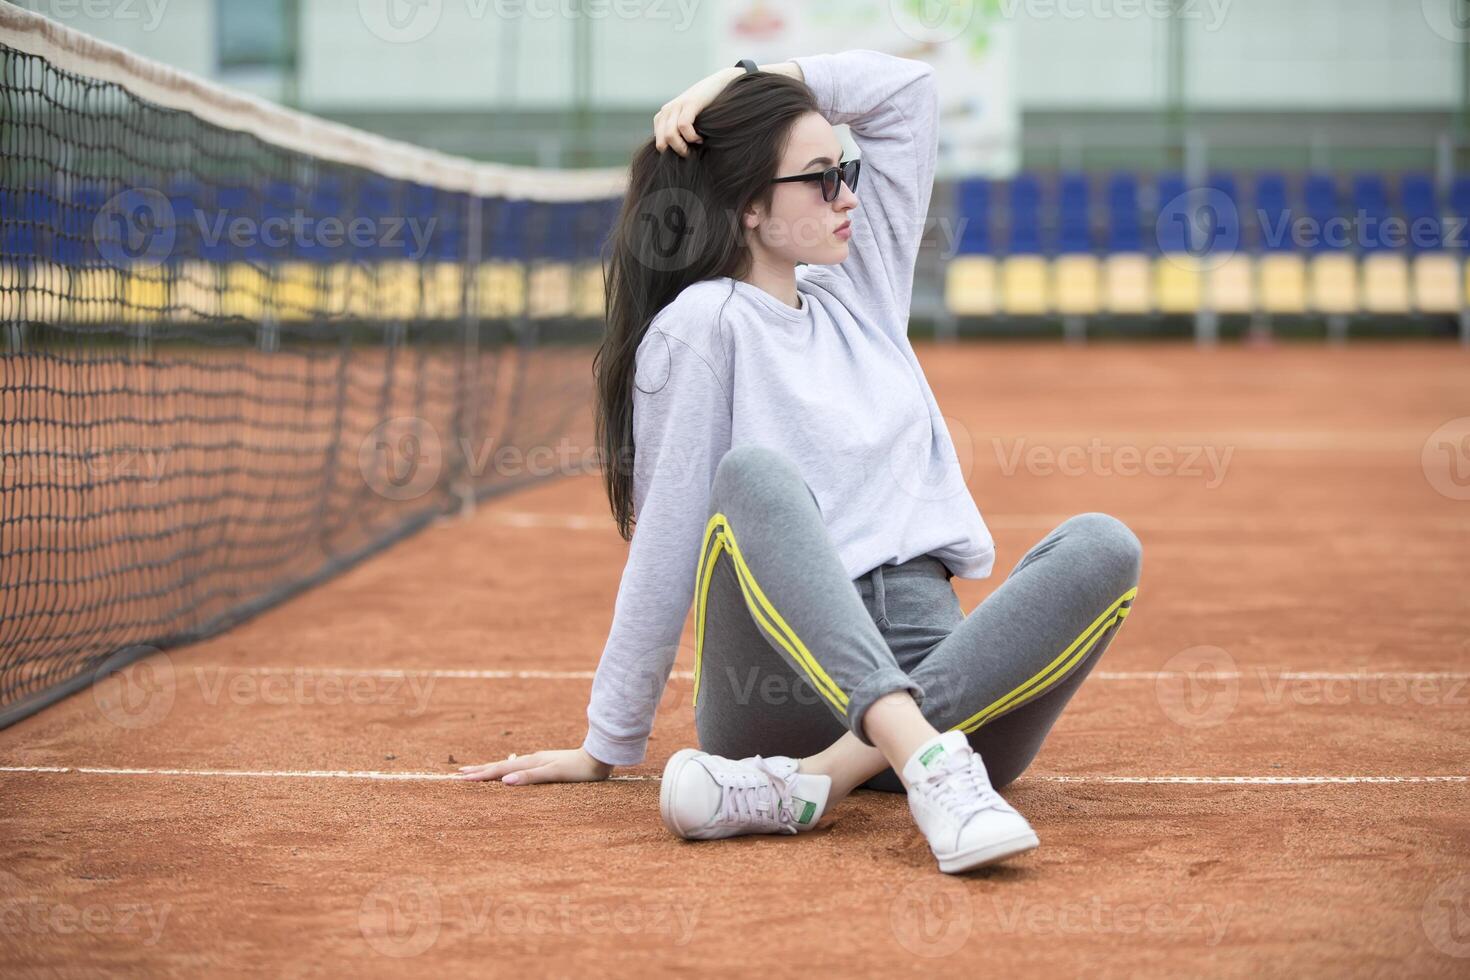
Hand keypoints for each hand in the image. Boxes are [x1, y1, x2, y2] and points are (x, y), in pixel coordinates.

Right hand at [456, 747, 612, 784]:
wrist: (599, 758)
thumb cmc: (579, 770)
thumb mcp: (554, 774)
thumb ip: (530, 777)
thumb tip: (505, 781)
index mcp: (531, 762)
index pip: (501, 769)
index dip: (482, 774)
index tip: (462, 777)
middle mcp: (532, 759)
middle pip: (501, 764)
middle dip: (481, 769)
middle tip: (460, 772)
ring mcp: (539, 760)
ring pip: (509, 764)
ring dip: (492, 768)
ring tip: (478, 770)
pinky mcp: (546, 763)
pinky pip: (519, 766)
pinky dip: (506, 769)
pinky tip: (509, 771)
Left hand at [653, 66, 740, 156]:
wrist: (721, 84)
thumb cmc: (706, 107)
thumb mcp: (688, 119)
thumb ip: (679, 132)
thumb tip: (676, 154)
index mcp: (663, 116)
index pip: (659, 142)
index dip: (672, 153)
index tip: (686, 153)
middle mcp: (667, 110)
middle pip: (662, 142)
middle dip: (676, 152)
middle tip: (691, 154)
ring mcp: (677, 105)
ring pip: (670, 135)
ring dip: (683, 147)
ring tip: (696, 146)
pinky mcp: (690, 103)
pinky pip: (683, 125)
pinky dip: (692, 137)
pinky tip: (700, 138)